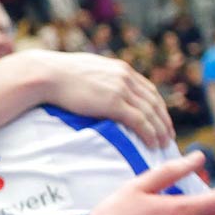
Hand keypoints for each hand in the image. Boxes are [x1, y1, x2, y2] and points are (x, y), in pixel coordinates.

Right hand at [29, 50, 172, 148]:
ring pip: (150, 113)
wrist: (47, 74)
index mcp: (121, 69)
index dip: (158, 106)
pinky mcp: (113, 103)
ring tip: (163, 144)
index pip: (149, 89)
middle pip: (154, 101)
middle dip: (164, 120)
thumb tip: (96, 89)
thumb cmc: (57, 75)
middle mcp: (126, 77)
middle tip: (168, 136)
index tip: (161, 120)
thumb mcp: (86, 71)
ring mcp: (121, 89)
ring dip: (160, 130)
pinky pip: (140, 121)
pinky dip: (150, 133)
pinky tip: (152, 144)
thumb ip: (99, 79)